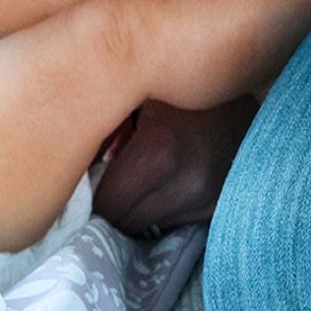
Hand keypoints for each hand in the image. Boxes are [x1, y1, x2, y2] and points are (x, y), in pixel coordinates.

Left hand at [91, 97, 257, 236]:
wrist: (239, 84)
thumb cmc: (173, 86)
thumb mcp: (135, 98)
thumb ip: (102, 133)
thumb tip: (70, 171)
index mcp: (159, 152)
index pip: (107, 205)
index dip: (92, 193)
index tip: (89, 181)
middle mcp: (188, 182)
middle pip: (126, 222)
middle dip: (112, 205)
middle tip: (108, 182)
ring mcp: (209, 198)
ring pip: (150, 227)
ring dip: (137, 209)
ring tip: (138, 179)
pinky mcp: (221, 207)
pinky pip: (175, 222)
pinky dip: (163, 208)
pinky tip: (164, 182)